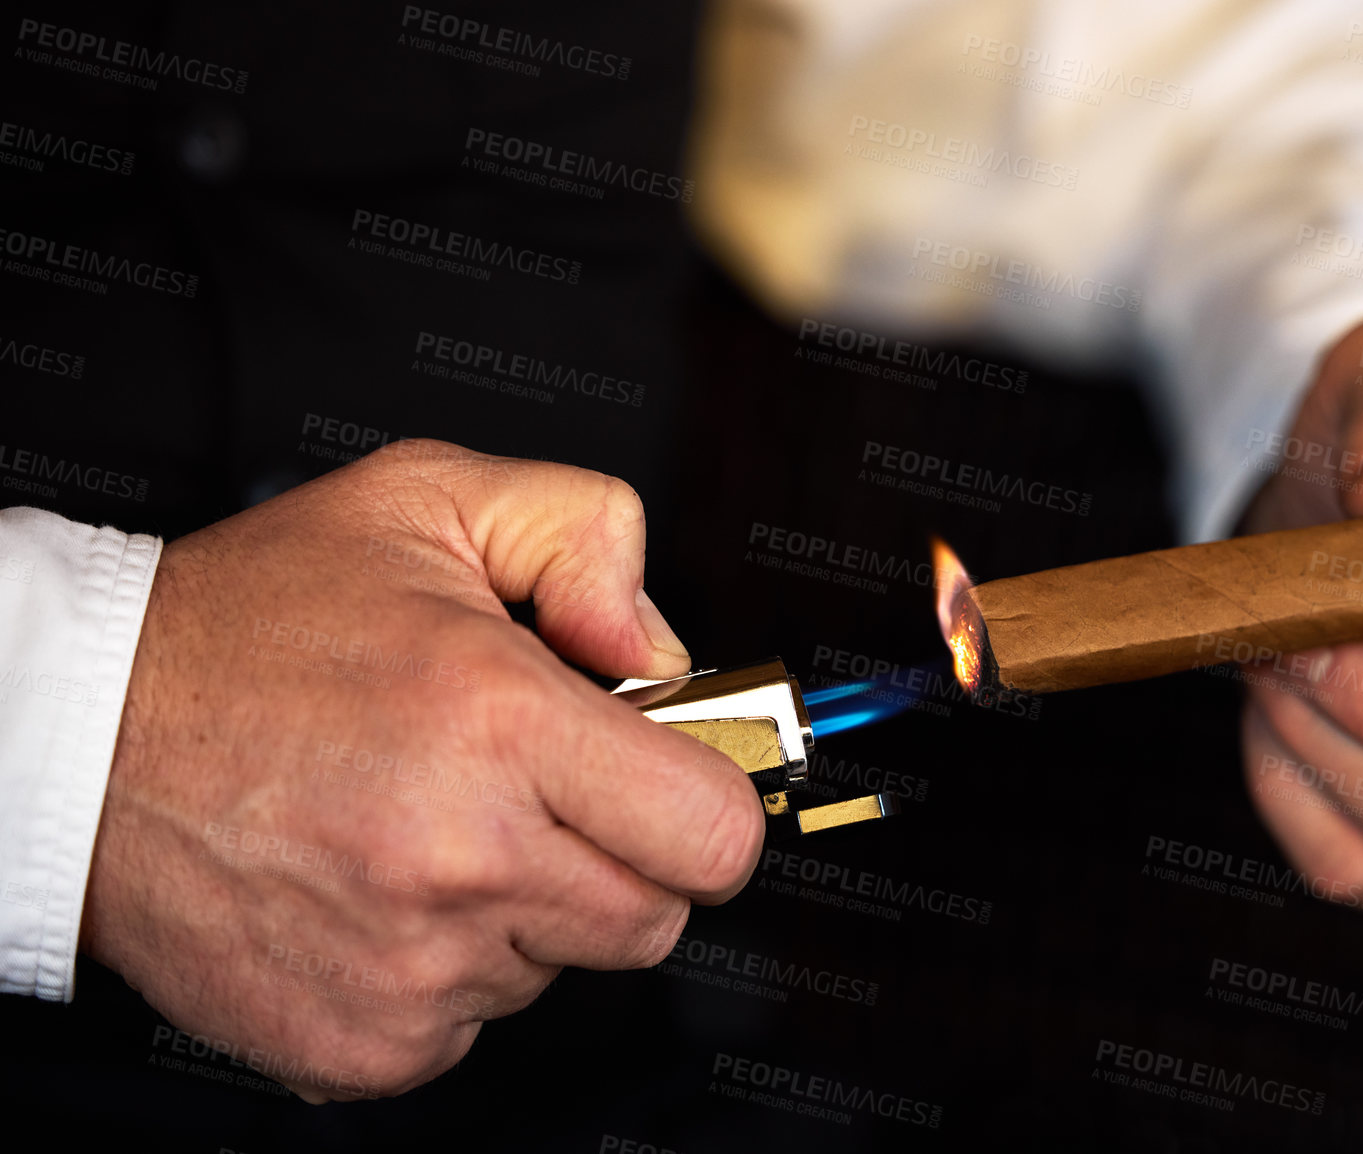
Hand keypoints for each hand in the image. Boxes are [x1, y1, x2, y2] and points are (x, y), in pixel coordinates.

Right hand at [82, 439, 764, 1098]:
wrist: (84, 738)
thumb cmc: (255, 622)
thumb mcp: (431, 501)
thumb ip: (587, 536)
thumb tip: (665, 650)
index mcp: (501, 722)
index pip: (715, 833)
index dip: (714, 804)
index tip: (675, 777)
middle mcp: (462, 857)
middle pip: (655, 916)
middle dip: (627, 855)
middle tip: (545, 790)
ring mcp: (409, 968)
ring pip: (561, 967)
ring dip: (529, 908)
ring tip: (435, 824)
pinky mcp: (360, 1042)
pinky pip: (475, 1023)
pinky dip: (452, 969)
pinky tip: (385, 891)